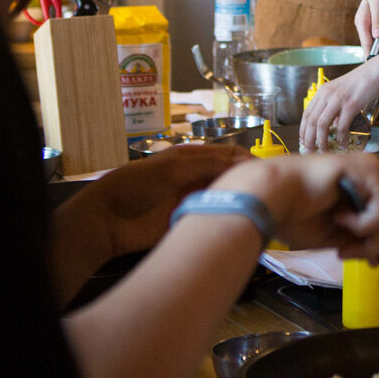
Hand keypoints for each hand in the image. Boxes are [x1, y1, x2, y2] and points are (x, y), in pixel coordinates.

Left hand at [58, 143, 251, 259]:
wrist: (108, 219)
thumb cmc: (138, 185)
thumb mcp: (175, 168)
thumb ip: (210, 164)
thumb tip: (247, 163)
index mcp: (194, 157)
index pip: (231, 155)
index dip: (249, 160)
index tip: (270, 171)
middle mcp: (198, 176)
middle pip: (231, 176)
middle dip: (249, 181)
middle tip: (270, 192)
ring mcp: (195, 199)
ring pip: (225, 197)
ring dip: (238, 201)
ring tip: (260, 208)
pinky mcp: (190, 220)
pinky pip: (213, 218)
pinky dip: (225, 219)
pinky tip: (240, 223)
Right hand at [211, 153, 378, 289]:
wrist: (269, 200)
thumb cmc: (293, 218)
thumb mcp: (339, 240)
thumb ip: (365, 246)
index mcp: (362, 195)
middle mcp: (370, 180)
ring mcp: (371, 172)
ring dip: (370, 245)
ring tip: (343, 248)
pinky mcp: (368, 169)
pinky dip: (364, 226)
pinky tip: (340, 219)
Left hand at [298, 59, 378, 150]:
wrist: (376, 71)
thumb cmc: (361, 81)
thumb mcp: (341, 91)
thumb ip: (333, 106)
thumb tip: (331, 124)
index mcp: (323, 92)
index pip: (306, 114)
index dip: (303, 130)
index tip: (303, 141)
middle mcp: (327, 95)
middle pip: (311, 122)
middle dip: (308, 140)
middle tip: (309, 151)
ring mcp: (338, 100)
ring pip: (322, 125)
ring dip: (321, 141)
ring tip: (324, 150)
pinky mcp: (351, 104)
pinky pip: (342, 126)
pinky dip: (341, 138)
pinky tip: (343, 143)